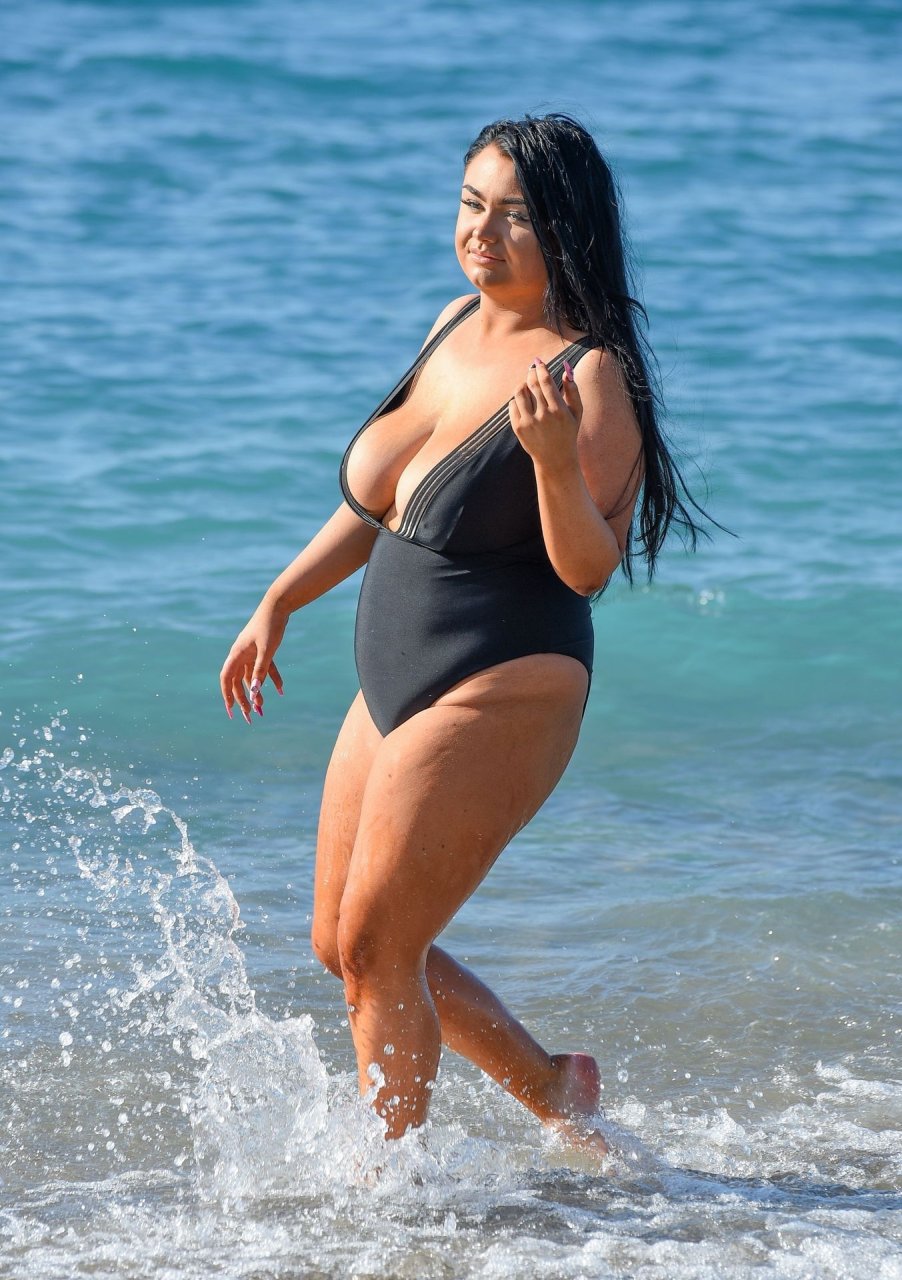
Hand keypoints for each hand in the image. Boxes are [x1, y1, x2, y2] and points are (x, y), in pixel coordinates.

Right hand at [219, 600, 285, 723]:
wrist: (279, 605)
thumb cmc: (270, 626)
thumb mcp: (267, 650)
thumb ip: (260, 671)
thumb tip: (254, 692)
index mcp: (237, 654)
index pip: (227, 679)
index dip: (227, 695)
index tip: (231, 711)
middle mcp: (241, 654)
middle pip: (239, 681)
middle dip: (243, 699)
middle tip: (251, 716)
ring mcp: (251, 652)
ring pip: (252, 677)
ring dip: (257, 692)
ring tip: (262, 708)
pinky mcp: (262, 649)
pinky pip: (265, 668)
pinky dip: (272, 678)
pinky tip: (281, 690)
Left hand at [508, 356, 582, 470]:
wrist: (555, 459)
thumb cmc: (568, 432)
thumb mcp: (577, 413)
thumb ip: (573, 390)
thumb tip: (566, 369)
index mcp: (559, 410)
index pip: (546, 382)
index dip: (541, 369)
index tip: (539, 362)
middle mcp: (544, 415)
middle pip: (532, 385)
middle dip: (531, 373)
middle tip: (532, 368)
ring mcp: (529, 422)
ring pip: (520, 393)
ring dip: (523, 385)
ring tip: (527, 385)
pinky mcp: (519, 428)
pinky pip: (513, 406)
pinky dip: (516, 400)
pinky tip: (523, 401)